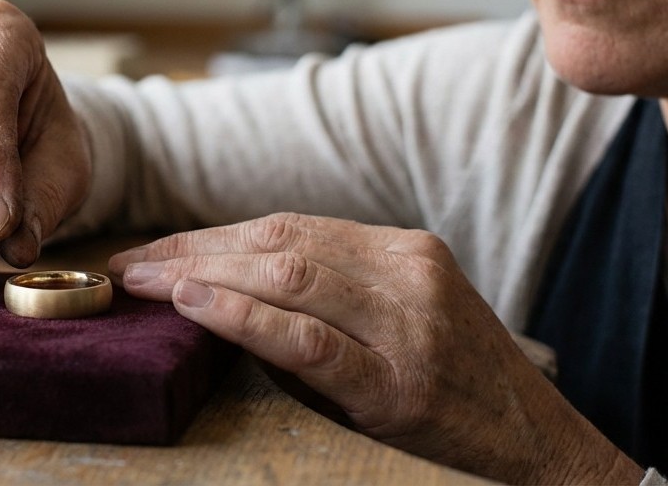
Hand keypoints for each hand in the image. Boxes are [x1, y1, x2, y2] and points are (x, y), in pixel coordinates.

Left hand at [110, 213, 643, 484]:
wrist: (537, 441)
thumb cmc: (456, 383)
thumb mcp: (403, 316)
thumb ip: (332, 294)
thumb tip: (227, 284)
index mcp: (403, 250)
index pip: (287, 227)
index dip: (211, 236)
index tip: (156, 249)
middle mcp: (406, 272)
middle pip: (278, 242)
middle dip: (193, 250)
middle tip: (130, 265)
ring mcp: (406, 324)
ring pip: (286, 274)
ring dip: (201, 274)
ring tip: (144, 282)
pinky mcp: (396, 383)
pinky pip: (306, 338)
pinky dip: (243, 316)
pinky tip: (194, 304)